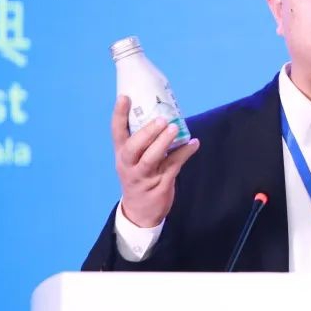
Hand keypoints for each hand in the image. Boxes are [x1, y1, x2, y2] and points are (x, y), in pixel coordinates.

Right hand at [112, 95, 199, 226]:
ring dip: (163, 143)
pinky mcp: (160, 185)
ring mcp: (144, 177)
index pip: (117, 133)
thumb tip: (164, 115)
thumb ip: (144, 142)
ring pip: (151, 159)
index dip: (119, 115)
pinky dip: (184, 153)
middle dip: (147, 132)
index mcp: (122, 155)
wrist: (140, 213)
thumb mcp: (133, 160)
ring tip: (175, 128)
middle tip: (162, 119)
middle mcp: (129, 165)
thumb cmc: (139, 177)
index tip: (124, 97)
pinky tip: (194, 144)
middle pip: (133, 147)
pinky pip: (173, 166)